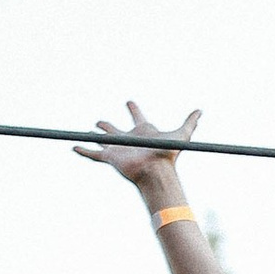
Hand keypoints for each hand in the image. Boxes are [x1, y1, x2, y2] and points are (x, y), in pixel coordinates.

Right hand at [76, 101, 200, 201]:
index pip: (137, 117)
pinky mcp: (111, 158)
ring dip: (96, 136)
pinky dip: (83, 151)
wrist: (155, 171)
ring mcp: (119, 149)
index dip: (133, 110)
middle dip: (108, 126)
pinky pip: (94, 154)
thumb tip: (201, 111)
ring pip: (104, 141)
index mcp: (144, 132)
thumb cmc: (168, 154)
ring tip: (89, 131)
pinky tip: (74, 147)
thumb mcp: (181, 134)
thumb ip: (190, 122)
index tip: (129, 102)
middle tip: (100, 121)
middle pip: (116, 130)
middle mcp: (130, 140)